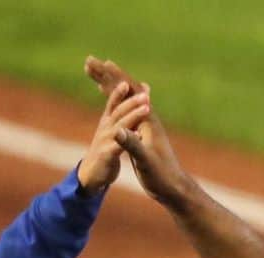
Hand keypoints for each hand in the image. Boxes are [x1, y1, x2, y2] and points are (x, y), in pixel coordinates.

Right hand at [84, 57, 191, 207]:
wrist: (172, 190)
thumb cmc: (160, 177)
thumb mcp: (144, 161)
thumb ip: (131, 144)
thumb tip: (117, 130)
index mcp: (146, 121)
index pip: (128, 92)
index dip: (115, 78)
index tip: (103, 62)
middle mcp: (143, 121)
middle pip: (123, 91)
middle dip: (106, 76)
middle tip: (90, 61)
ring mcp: (141, 130)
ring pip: (122, 102)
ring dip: (109, 87)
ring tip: (98, 77)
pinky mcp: (139, 140)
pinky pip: (125, 116)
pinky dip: (116, 106)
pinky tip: (111, 104)